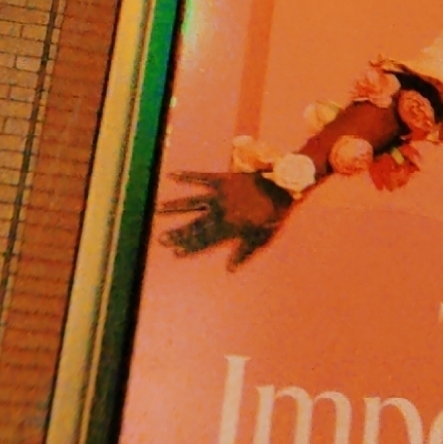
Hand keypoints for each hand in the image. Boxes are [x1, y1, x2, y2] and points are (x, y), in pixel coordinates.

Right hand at [159, 169, 290, 267]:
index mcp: (229, 227)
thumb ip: (244, 252)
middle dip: (178, 232)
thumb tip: (230, 269)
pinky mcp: (222, 178)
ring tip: (159, 210)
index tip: (175, 252)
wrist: (283, 184)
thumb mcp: (262, 237)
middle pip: (194, 224)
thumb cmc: (274, 213)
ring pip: (192, 201)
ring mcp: (219, 194)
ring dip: (175, 206)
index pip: (205, 240)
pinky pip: (201, 176)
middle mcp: (220, 211)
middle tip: (161, 239)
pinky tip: (173, 175)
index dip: (190, 247)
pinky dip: (187, 176)